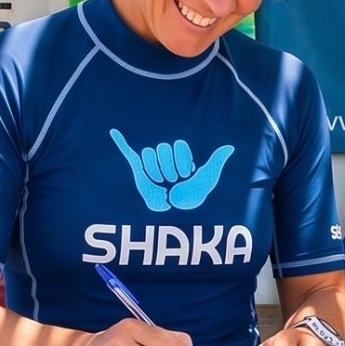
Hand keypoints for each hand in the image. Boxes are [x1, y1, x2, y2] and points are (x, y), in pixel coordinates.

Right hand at [111, 129, 234, 211]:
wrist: (177, 214)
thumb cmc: (194, 195)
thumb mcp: (207, 177)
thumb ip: (216, 161)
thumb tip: (230, 147)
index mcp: (180, 154)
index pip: (176, 144)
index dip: (181, 159)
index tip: (187, 174)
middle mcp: (165, 156)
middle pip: (162, 148)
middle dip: (169, 167)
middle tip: (173, 181)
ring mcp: (152, 163)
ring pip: (148, 153)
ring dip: (156, 170)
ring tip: (162, 183)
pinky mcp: (140, 171)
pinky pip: (129, 153)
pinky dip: (120, 142)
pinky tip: (114, 131)